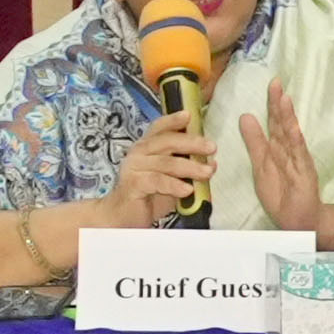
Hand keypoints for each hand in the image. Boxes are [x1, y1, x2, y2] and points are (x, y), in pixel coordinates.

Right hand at [103, 110, 216, 226]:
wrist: (122, 216)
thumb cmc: (148, 195)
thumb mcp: (170, 178)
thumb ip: (186, 170)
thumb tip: (211, 162)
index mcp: (146, 147)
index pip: (159, 128)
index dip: (173, 121)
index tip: (189, 116)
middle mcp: (138, 153)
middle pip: (166, 142)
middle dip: (191, 143)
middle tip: (211, 147)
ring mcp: (134, 167)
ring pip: (166, 163)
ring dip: (190, 167)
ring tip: (207, 172)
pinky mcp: (133, 184)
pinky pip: (157, 181)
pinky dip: (174, 185)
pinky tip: (188, 190)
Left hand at [237, 83, 329, 236]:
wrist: (298, 220)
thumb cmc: (280, 192)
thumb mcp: (261, 165)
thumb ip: (255, 142)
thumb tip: (245, 116)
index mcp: (277, 148)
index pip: (274, 122)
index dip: (272, 104)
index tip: (271, 84)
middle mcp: (289, 150)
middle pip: (283, 124)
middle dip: (279, 104)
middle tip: (276, 83)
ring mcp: (298, 161)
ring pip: (291, 136)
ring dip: (288, 118)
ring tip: (284, 99)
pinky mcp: (304, 174)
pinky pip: (299, 157)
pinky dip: (296, 142)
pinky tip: (293, 129)